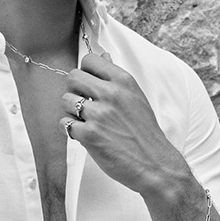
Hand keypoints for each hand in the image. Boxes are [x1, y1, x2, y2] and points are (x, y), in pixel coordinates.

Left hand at [60, 53, 186, 193]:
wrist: (155, 164)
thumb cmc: (144, 131)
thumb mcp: (135, 97)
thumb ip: (116, 77)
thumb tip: (103, 56)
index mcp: (123, 81)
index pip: (90, 60)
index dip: (85, 71)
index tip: (88, 82)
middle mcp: (111, 94)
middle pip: (73, 77)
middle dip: (74, 89)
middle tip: (84, 101)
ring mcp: (99, 114)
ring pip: (66, 100)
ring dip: (71, 111)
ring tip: (86, 120)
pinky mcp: (90, 135)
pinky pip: (65, 123)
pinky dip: (71, 129)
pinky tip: (84, 133)